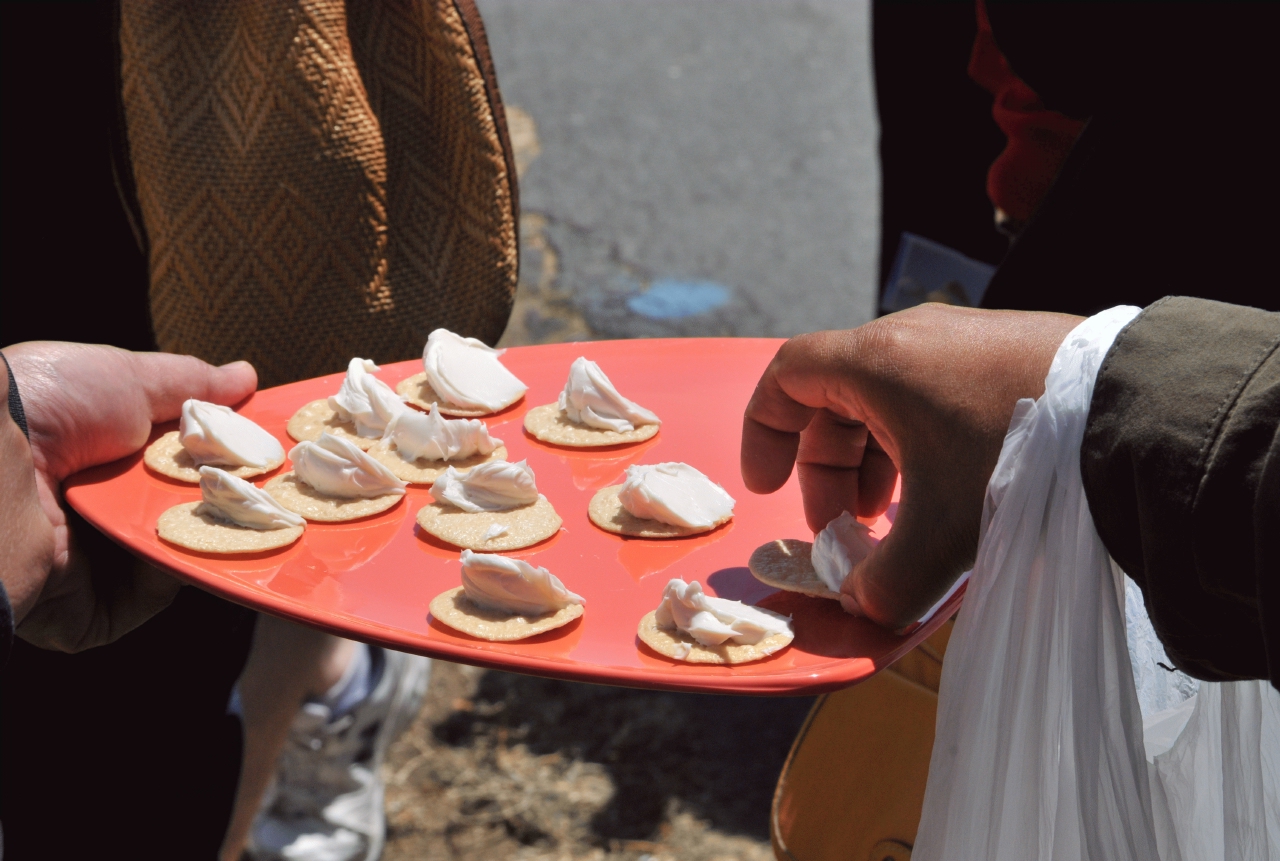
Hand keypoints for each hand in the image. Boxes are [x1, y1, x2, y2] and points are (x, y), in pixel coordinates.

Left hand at [3, 342, 256, 651]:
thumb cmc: (44, 406)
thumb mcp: (124, 376)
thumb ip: (188, 383)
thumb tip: (244, 377)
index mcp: (95, 454)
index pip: (173, 464)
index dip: (222, 458)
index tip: (268, 453)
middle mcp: (87, 508)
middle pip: (178, 512)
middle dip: (226, 501)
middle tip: (269, 488)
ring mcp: (84, 561)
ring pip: (168, 557)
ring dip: (206, 537)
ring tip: (240, 513)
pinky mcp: (80, 609)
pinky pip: (145, 599)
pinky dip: (173, 576)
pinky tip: (189, 544)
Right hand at [741, 304, 1080, 629]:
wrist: (1133, 409)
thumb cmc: (1017, 458)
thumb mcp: (943, 532)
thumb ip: (887, 582)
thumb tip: (864, 608)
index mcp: (877, 361)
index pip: (787, 375)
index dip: (764, 431)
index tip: (766, 485)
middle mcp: (911, 339)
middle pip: (834, 397)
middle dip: (827, 470)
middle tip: (842, 530)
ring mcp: (960, 341)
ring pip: (886, 400)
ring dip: (873, 463)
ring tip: (890, 519)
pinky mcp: (1003, 353)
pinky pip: (932, 398)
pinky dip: (917, 447)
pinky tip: (946, 494)